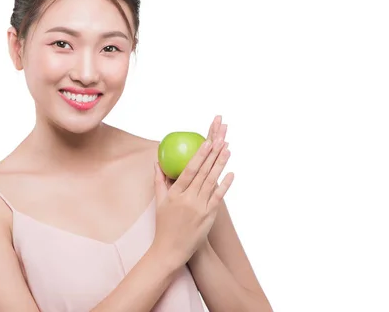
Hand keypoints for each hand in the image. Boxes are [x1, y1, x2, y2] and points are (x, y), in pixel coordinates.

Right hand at [151, 117, 233, 268]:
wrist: (171, 249)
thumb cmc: (164, 224)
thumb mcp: (159, 202)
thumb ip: (159, 180)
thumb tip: (157, 162)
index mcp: (175, 194)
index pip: (189, 170)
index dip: (199, 155)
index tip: (207, 142)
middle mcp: (188, 199)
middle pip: (203, 173)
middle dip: (213, 155)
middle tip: (221, 140)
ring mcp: (199, 208)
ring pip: (212, 182)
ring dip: (221, 165)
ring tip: (227, 150)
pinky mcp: (208, 216)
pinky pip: (218, 198)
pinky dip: (225, 185)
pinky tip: (231, 174)